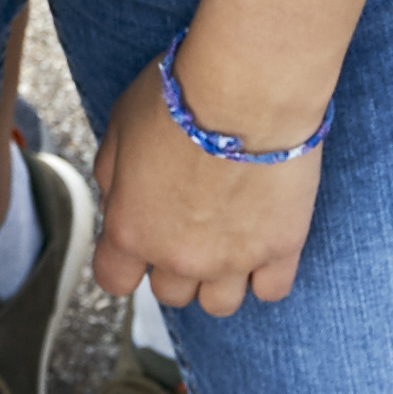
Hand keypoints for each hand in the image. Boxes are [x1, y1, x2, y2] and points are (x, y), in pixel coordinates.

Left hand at [83, 43, 329, 319]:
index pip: (114, 280)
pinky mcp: (281, 248)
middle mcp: (179, 256)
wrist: (247, 90)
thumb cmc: (180, 98)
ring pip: (219, 304)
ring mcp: (232, 259)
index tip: (141, 239)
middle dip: (175, 264)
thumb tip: (116, 200)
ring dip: (219, 278)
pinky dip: (266, 272)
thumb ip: (111, 176)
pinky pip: (271, 290)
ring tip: (229, 236)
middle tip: (190, 223)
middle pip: (171, 294)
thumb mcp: (119, 126)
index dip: (125, 262)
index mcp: (131, 230)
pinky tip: (264, 240)